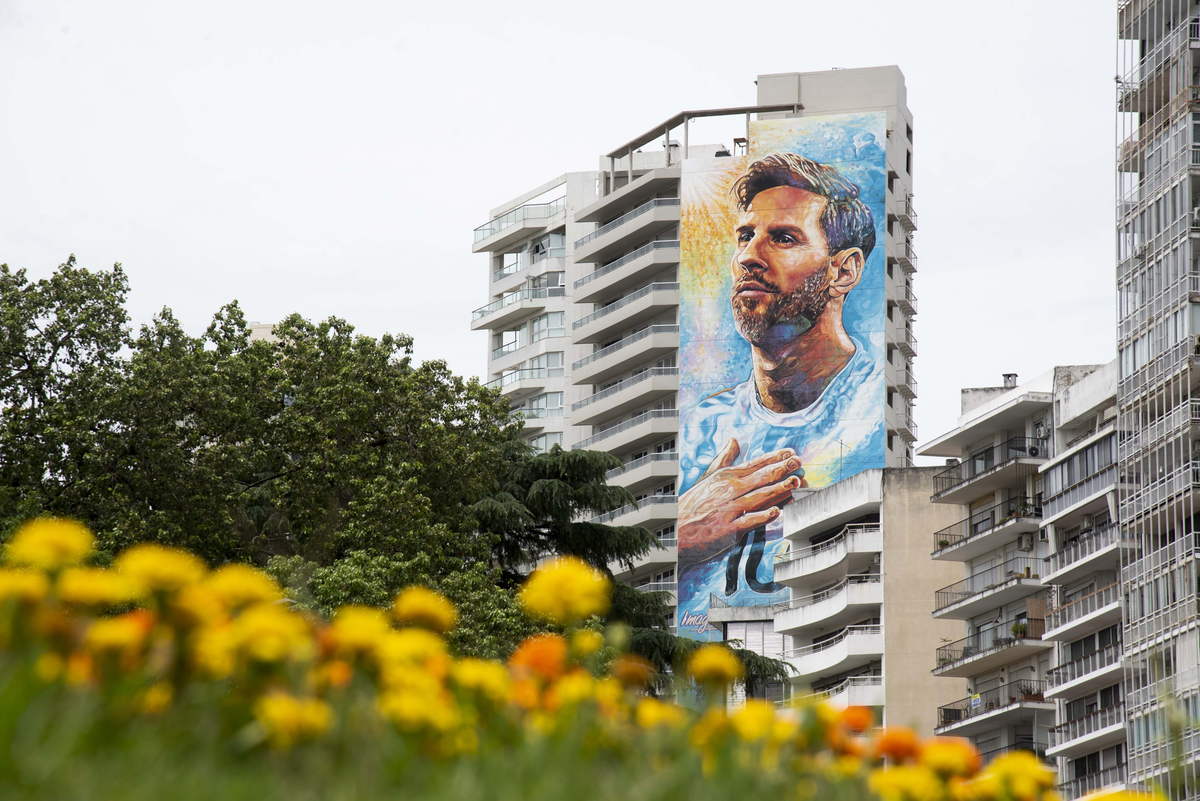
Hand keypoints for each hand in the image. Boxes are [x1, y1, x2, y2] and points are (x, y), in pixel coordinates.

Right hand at [677, 438, 804, 563]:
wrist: (674, 530)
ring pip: (758, 497)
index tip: (791, 453)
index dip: (775, 458)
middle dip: (781, 469)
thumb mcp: (707, 478)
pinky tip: (777, 511)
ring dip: (778, 489)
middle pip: (759, 477)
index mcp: (725, 477)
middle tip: (798, 462)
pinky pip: (748, 521)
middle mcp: (728, 491)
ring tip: (794, 482)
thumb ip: (724, 459)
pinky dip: (762, 516)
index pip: (755, 464)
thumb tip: (734, 440)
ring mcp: (728, 510)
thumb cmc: (692, 505)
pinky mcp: (728, 530)